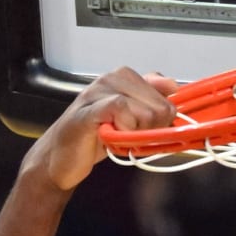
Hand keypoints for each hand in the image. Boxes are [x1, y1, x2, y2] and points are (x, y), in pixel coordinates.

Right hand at [26, 67, 177, 190]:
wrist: (62, 157)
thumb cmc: (96, 137)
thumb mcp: (131, 119)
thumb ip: (151, 99)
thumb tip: (173, 84)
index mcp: (125, 78)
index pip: (167, 98)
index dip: (162, 122)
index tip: (144, 130)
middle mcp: (113, 78)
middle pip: (160, 108)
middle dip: (149, 131)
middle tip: (126, 136)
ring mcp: (99, 91)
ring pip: (145, 112)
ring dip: (135, 135)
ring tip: (115, 137)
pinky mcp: (90, 108)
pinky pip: (121, 110)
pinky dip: (123, 130)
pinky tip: (110, 135)